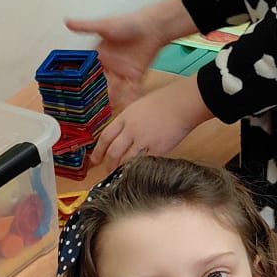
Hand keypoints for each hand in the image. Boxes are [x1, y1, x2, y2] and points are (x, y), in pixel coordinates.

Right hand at [66, 0, 184, 108]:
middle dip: (94, 95)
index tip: (72, 92)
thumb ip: (85, 27)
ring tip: (102, 112)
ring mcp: (123, 71)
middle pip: (100, 83)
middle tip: (86, 108)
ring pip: (115, 90)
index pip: (88, 70)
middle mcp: (110, 65)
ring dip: (110, 100)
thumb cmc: (128, 23)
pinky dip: (129, 99)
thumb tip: (67, 21)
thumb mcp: (104, 26)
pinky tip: (124, 107)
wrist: (152, 26)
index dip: (81, 81)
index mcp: (100, 55)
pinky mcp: (137, 75)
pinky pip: (132, 90)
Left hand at [90, 74, 210, 172]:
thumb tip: (121, 133)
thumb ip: (129, 119)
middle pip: (113, 152)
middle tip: (107, 171)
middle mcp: (131, 130)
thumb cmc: (165, 101)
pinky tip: (137, 172)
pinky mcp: (157, 149)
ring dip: (121, 169)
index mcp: (125, 117)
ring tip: (121, 175)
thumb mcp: (139, 105)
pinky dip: (138, 169)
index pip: (105, 137)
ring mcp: (143, 140)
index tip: (94, 160)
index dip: (98, 151)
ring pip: (125, 160)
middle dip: (108, 164)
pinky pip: (143, 163)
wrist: (182, 104)